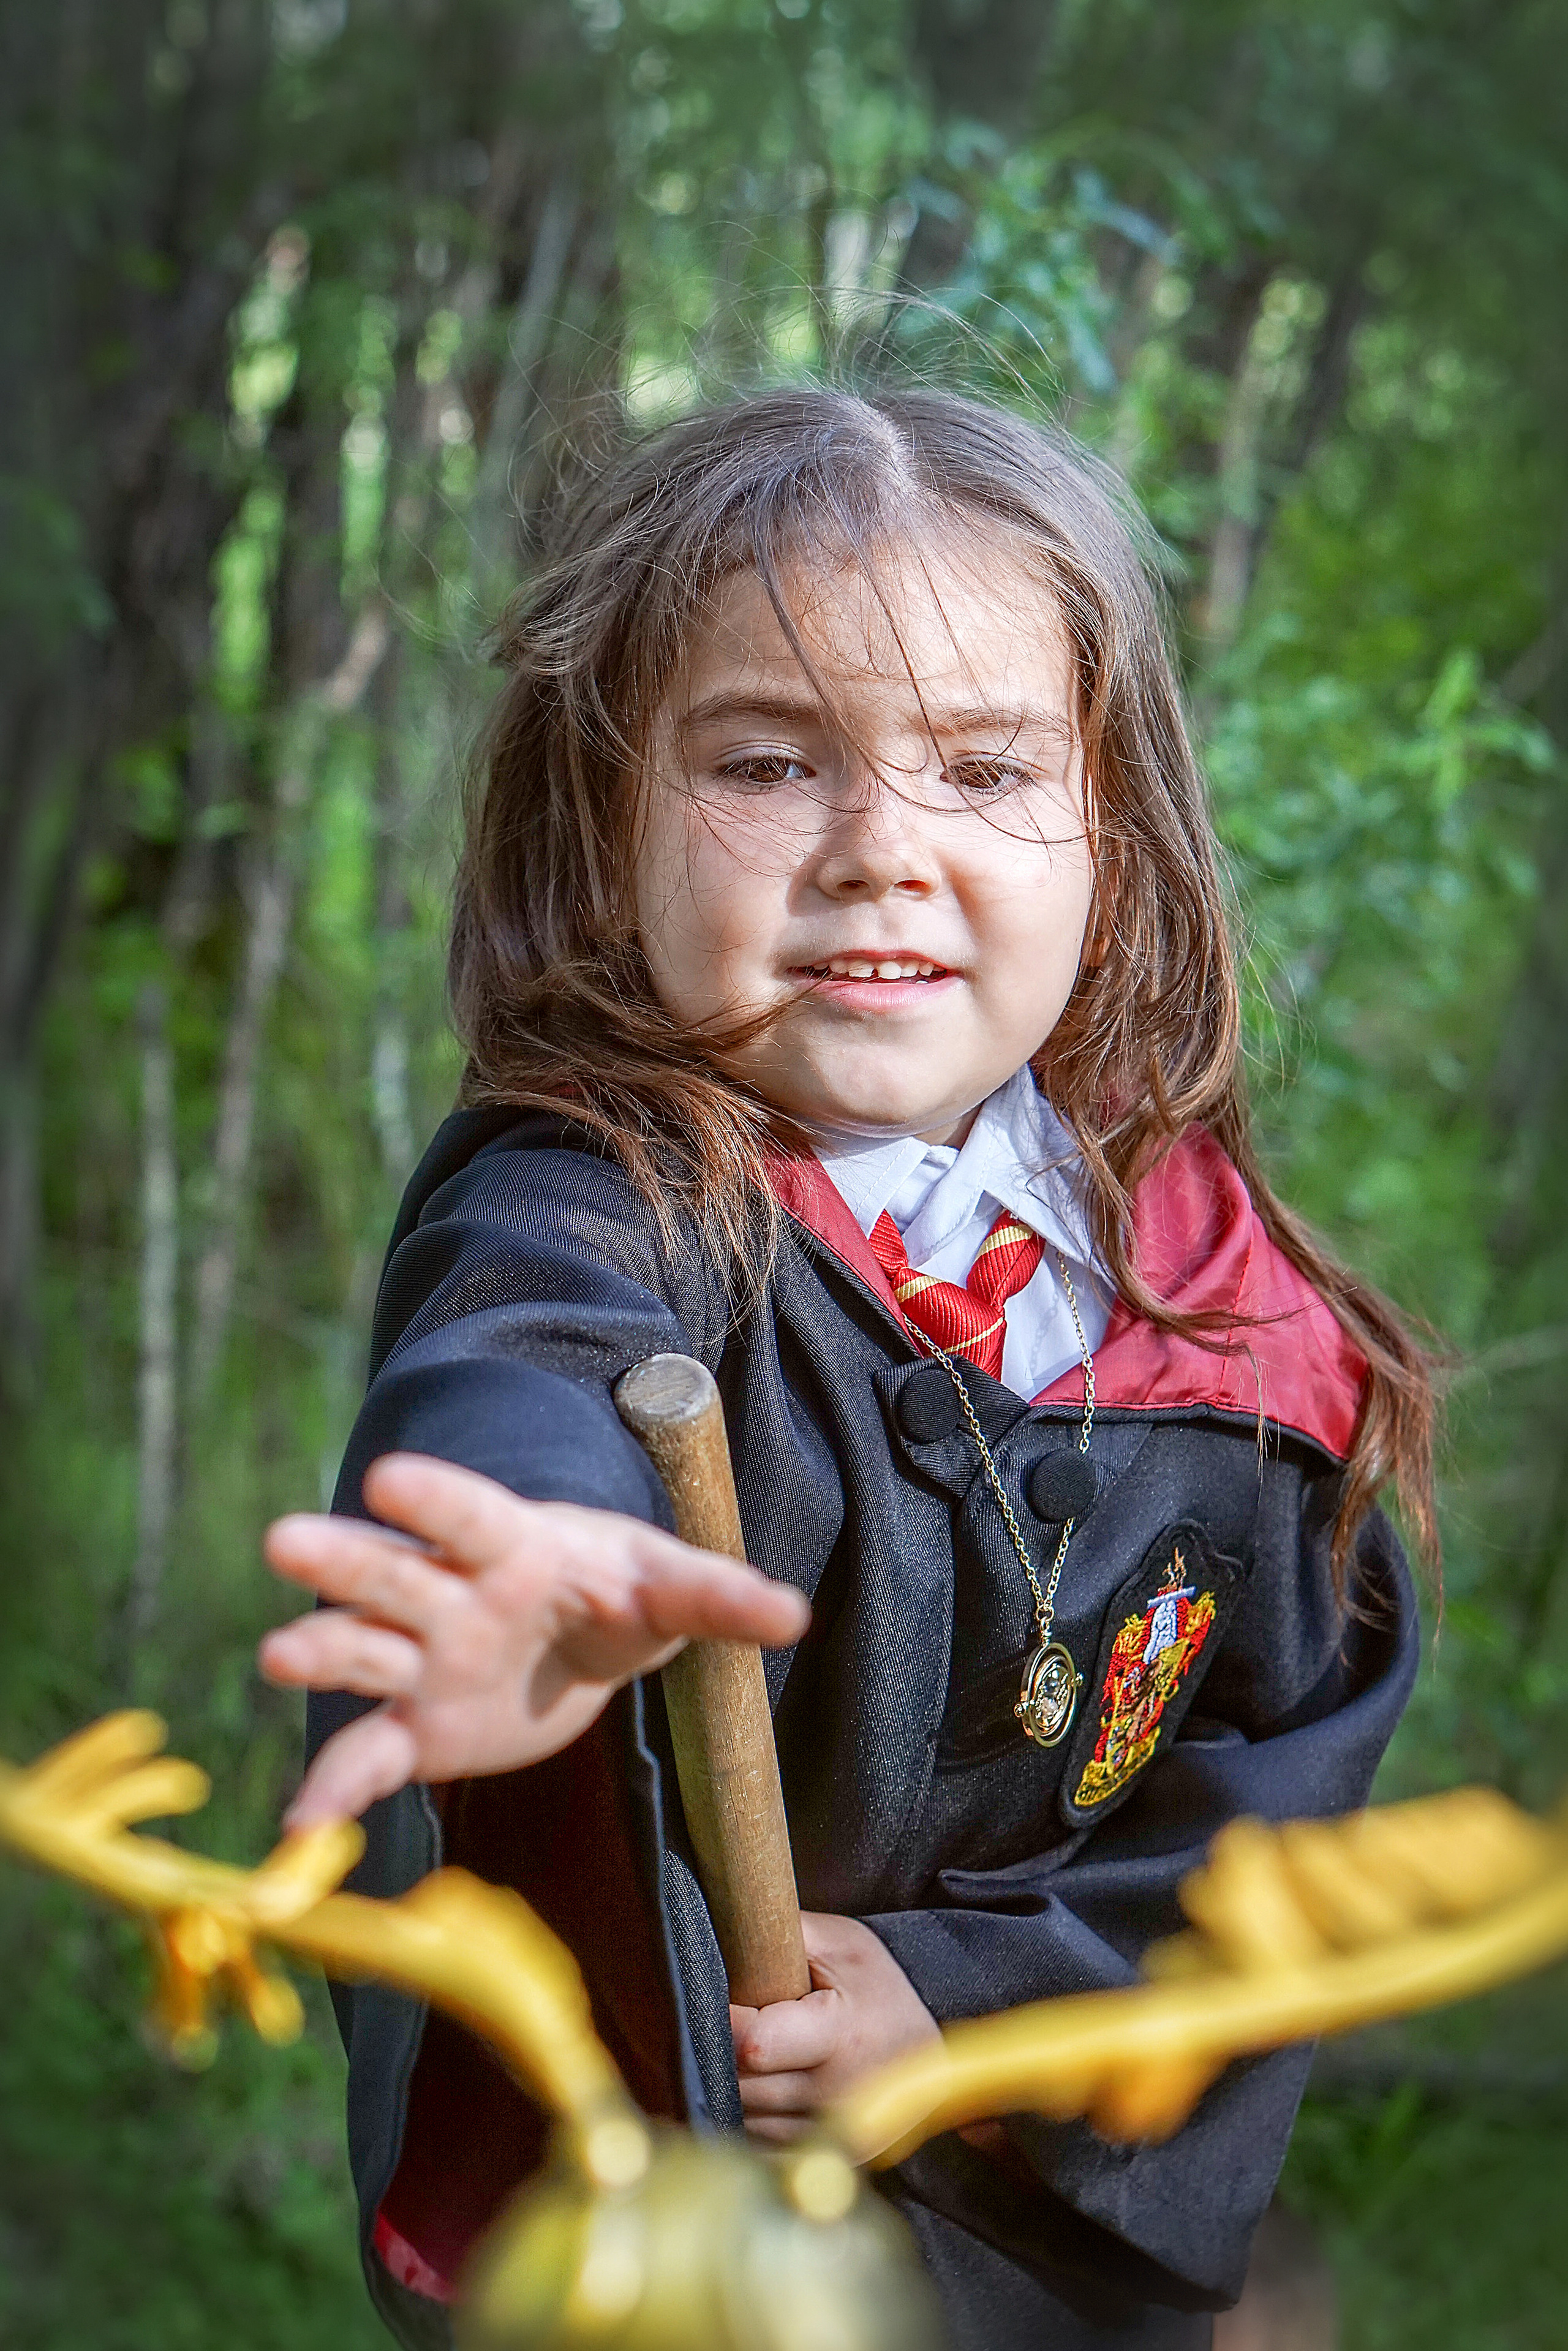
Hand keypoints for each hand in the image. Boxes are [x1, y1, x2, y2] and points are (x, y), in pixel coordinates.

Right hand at [258, 1452, 808, 1827]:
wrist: (583, 1643)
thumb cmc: (623, 1594)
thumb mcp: (672, 1591)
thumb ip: (722, 1599)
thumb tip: (793, 1614)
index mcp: (513, 1546)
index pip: (470, 1513)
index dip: (433, 1497)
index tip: (389, 1477)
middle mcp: (452, 1596)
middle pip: (393, 1571)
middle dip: (344, 1559)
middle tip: (286, 1542)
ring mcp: (424, 1663)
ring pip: (362, 1651)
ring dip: (321, 1653)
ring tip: (278, 1656)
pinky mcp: (415, 1731)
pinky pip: (366, 1756)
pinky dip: (333, 1792)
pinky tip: (300, 1832)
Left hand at [730, 1911, 939, 2142]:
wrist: (928, 2050)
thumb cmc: (877, 1986)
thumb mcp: (839, 1943)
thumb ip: (785, 1933)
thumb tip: (730, 1927)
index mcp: (839, 2036)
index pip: (751, 2042)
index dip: (723, 2019)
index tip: (716, 2000)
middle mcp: (837, 2095)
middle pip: (742, 2084)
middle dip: (722, 2053)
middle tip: (728, 2023)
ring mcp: (835, 2136)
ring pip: (745, 2120)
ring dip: (733, 2089)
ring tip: (748, 2053)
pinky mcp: (830, 2161)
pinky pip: (762, 2150)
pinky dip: (750, 2122)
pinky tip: (761, 2090)